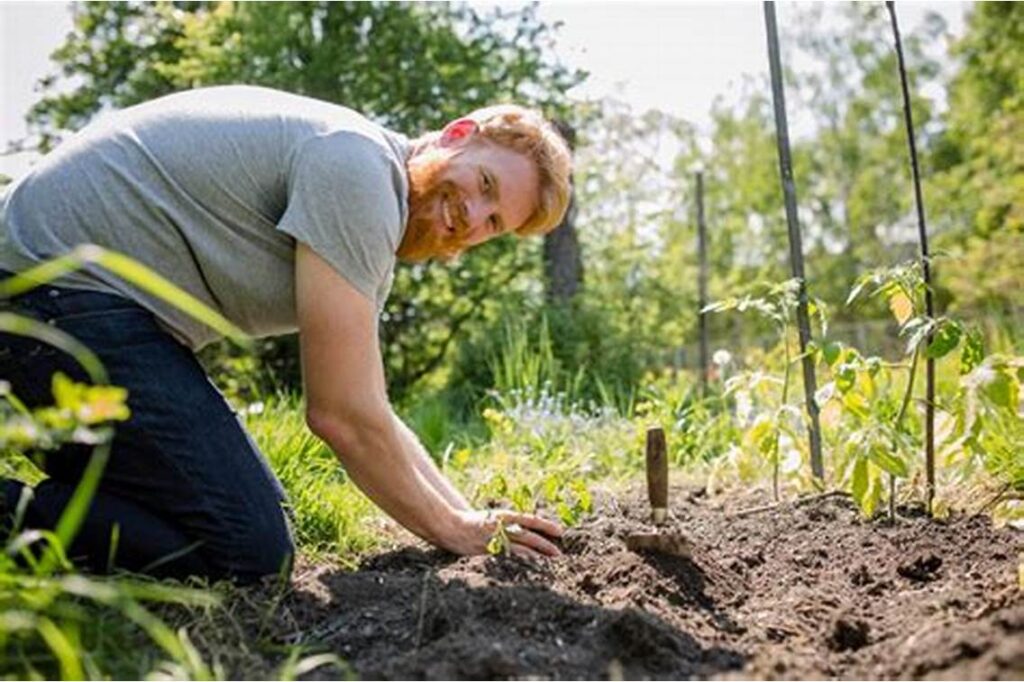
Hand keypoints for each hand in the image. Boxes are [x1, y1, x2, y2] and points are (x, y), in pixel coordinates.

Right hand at [443, 509, 564, 558]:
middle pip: (528, 536)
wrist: (450, 526)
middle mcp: (501, 527)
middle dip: (545, 545)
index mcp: (504, 516)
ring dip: (536, 557)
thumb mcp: (493, 519)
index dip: (545, 525)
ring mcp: (494, 540)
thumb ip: (509, 524)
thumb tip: (529, 530)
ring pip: (519, 549)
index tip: (560, 531)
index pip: (529, 519)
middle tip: (559, 554)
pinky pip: (507, 559)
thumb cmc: (474, 522)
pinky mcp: (487, 552)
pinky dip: (519, 565)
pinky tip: (529, 571)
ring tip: (549, 564)